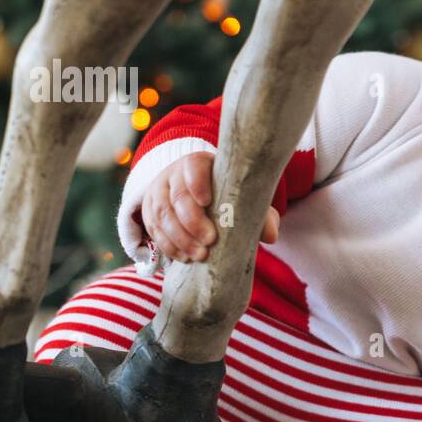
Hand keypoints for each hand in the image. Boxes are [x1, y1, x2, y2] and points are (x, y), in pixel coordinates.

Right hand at [141, 151, 278, 262]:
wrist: (197, 196)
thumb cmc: (226, 196)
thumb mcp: (242, 199)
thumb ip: (260, 215)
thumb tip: (271, 236)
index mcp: (199, 163)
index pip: (193, 166)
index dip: (197, 183)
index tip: (207, 201)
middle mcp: (174, 175)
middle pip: (177, 196)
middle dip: (192, 221)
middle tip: (210, 240)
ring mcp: (158, 193)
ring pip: (162, 215)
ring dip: (179, 238)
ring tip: (199, 255)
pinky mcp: (149, 211)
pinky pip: (153, 229)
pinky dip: (168, 245)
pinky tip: (183, 258)